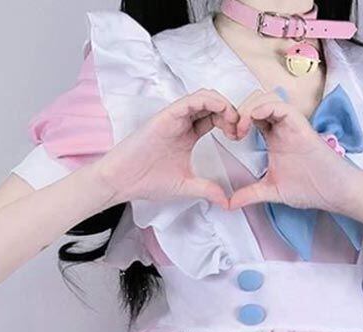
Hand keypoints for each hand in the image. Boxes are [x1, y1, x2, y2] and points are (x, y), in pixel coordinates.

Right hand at [96, 89, 238, 208]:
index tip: (239, 138)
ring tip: (233, 121)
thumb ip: (207, 190)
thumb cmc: (147, 181)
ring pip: (205, 97)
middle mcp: (182, 122)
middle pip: (213, 105)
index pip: (214, 118)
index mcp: (188, 135)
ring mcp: (174, 117)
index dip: (231, 124)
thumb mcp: (186, 186)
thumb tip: (226, 202)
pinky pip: (191, 100)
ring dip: (223, 105)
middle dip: (231, 113)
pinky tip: (221, 111)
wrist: (122, 180)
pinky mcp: (166, 115)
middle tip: (239, 130)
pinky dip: (209, 100)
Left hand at [229, 91, 357, 212]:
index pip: (251, 116)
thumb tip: (229, 204)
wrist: (334, 192)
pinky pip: (280, 106)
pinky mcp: (300, 125)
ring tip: (241, 128)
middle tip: (232, 132)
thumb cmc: (310, 188)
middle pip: (255, 101)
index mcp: (273, 137)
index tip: (229, 138)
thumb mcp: (271, 190)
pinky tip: (254, 120)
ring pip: (266, 98)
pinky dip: (264, 108)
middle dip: (239, 111)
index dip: (236, 121)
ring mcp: (291, 124)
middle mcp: (281, 127)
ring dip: (249, 108)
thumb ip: (250, 194)